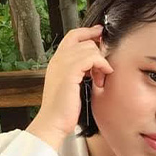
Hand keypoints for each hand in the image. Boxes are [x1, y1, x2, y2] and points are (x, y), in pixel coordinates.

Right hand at [27, 25, 113, 144]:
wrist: (53, 122)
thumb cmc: (63, 109)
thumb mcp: (72, 85)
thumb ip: (80, 71)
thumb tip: (95, 63)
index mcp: (57, 62)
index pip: (73, 36)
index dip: (88, 32)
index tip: (100, 33)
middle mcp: (58, 60)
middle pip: (84, 41)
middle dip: (98, 52)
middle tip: (102, 69)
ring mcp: (62, 64)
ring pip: (89, 48)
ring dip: (100, 62)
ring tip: (99, 79)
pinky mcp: (69, 72)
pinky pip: (91, 58)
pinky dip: (101, 65)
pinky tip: (101, 77)